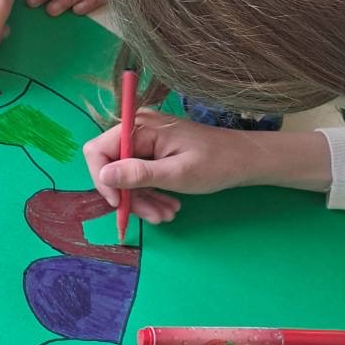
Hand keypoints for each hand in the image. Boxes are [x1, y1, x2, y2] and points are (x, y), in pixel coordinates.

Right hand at [82, 110, 268, 223]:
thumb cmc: (216, 163)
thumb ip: (139, 174)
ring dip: (142, 200)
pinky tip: (168, 207)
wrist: (246, 159)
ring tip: (167, 215)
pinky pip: (140, 176)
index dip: (102, 179)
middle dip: (129, 195)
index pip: (98, 151)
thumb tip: (104, 176)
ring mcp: (145, 140)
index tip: (120, 203)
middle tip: (153, 217)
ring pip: (126, 176)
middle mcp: (137, 130)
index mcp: (140, 127)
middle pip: (112, 167)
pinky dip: (151, 195)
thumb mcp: (177, 173)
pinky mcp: (153, 151)